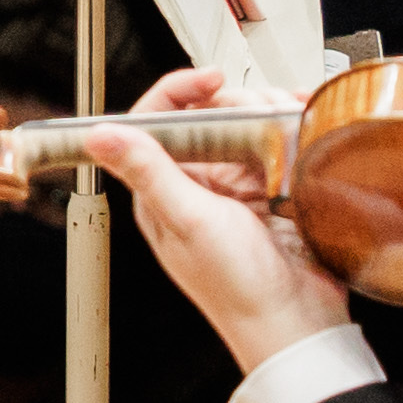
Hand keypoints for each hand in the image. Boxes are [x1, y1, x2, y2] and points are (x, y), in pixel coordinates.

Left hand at [95, 74, 354, 380]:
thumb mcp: (189, 222)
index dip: (179, 91)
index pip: (157, 121)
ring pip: (248, 127)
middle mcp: (197, 185)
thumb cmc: (237, 289)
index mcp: (161, 190)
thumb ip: (149, 173)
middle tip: (259, 114)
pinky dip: (293, 134)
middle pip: (210, 115)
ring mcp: (237, 188)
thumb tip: (98, 136)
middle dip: (238, 104)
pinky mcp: (273, 193)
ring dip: (270, 117)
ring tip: (287, 126)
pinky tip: (304, 135)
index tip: (210, 79)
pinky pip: (279, 147)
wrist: (297, 323)